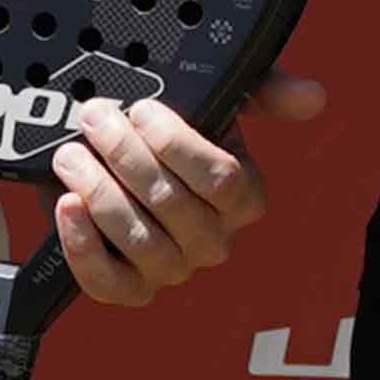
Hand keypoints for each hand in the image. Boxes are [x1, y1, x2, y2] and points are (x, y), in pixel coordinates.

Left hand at [46, 73, 327, 307]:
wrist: (100, 156)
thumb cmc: (162, 128)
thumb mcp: (213, 97)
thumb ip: (261, 90)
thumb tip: (312, 96)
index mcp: (243, 198)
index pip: (223, 181)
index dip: (179, 146)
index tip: (143, 109)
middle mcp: (212, 241)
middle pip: (177, 209)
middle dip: (128, 158)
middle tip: (95, 119)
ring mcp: (169, 269)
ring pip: (143, 245)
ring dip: (102, 195)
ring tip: (72, 155)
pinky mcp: (126, 288)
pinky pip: (109, 284)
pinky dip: (83, 247)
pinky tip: (67, 205)